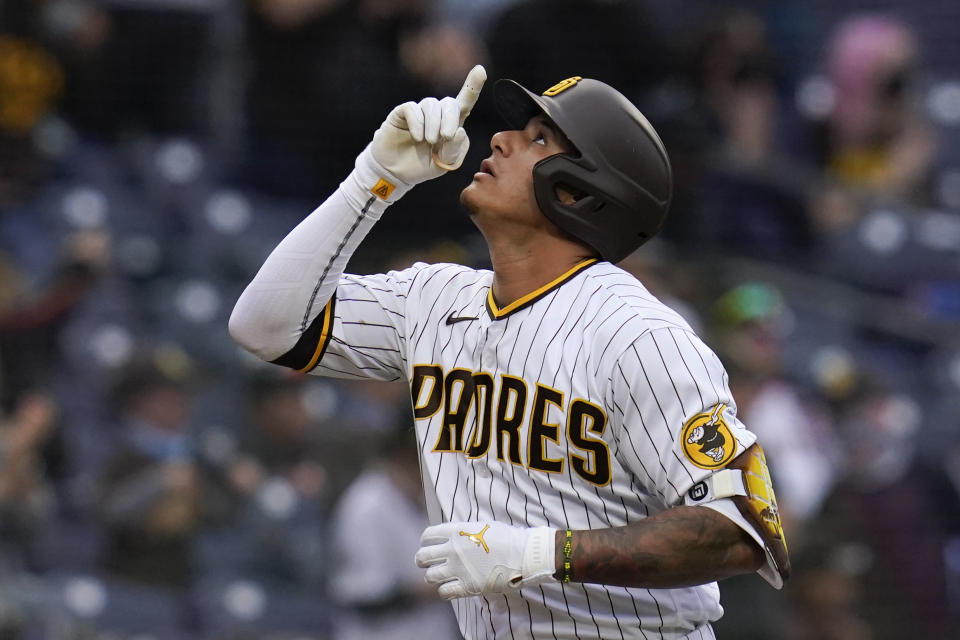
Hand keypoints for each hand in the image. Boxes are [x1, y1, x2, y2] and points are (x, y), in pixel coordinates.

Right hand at [369, 64, 485, 185]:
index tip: (480, 70)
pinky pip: (413, 108)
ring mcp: (419, 112)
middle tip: (445, 137)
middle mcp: (437, 115)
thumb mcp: (444, 164)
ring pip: (432, 105)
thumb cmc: (422, 166)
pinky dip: (418, 123)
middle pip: (450, 103)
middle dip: (450, 119)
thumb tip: (460, 130)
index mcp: (451, 125)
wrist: (395, 172)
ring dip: (433, 124)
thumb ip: (455, 150)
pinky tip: (417, 137)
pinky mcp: (403, 113)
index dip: (473, 86)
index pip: (465, 103)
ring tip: (428, 142)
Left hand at [415, 521, 555, 598]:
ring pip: (430, 576)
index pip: (429, 535)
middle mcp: (453, 549)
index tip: (425, 544)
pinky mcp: (467, 586)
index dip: (424, 540)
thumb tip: (456, 535)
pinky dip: (443, 591)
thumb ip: (465, 532)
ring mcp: (459, 568)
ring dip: (431, 577)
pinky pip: (444, 592)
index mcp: (457, 531)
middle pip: (423, 557)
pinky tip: (448, 589)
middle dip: (421, 560)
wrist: (523, 553)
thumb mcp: (482, 526)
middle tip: (423, 563)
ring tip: (435, 577)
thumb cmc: (507, 538)